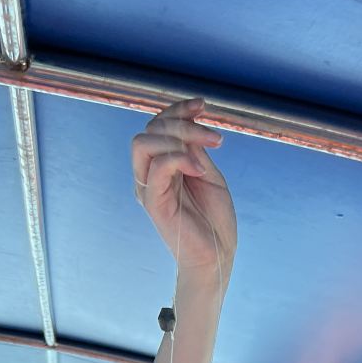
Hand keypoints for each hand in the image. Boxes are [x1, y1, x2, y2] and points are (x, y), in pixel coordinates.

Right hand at [130, 98, 236, 281]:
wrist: (217, 256)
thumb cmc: (214, 220)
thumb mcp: (207, 174)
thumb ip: (193, 150)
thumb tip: (188, 124)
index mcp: (161, 166)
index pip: (157, 126)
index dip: (178, 109)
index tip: (203, 106)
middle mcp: (149, 174)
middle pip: (150, 129)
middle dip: (183, 123)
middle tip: (216, 139)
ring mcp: (148, 188)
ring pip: (144, 142)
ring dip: (180, 138)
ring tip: (209, 153)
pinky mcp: (153, 202)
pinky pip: (157, 166)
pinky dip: (181, 158)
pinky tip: (201, 170)